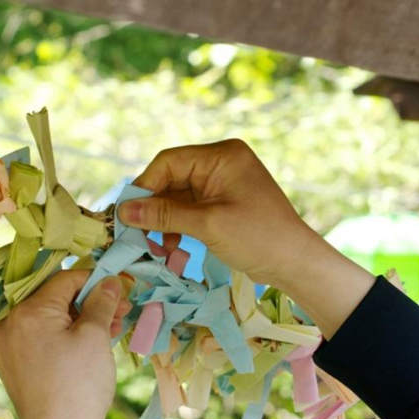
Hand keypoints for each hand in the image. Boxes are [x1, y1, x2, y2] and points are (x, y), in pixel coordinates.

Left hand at [0, 270, 131, 418]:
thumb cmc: (80, 384)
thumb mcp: (95, 336)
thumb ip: (101, 302)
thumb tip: (108, 282)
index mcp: (26, 312)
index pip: (64, 280)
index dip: (96, 280)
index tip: (121, 286)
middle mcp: (8, 326)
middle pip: (55, 300)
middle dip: (90, 302)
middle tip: (121, 311)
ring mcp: (7, 348)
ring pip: (49, 320)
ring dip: (80, 320)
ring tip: (112, 329)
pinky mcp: (13, 366)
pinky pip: (40, 339)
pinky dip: (65, 336)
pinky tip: (90, 343)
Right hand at [119, 139, 316, 287]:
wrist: (294, 262)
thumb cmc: (258, 237)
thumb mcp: (208, 225)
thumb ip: (165, 215)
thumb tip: (124, 211)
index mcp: (222, 156)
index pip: (169, 162)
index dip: (145, 187)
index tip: (127, 213)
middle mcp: (221, 164)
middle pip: (172, 179)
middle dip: (154, 208)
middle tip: (136, 235)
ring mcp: (223, 185)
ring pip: (178, 198)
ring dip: (164, 222)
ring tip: (157, 247)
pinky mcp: (223, 205)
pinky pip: (191, 210)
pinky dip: (178, 227)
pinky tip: (171, 247)